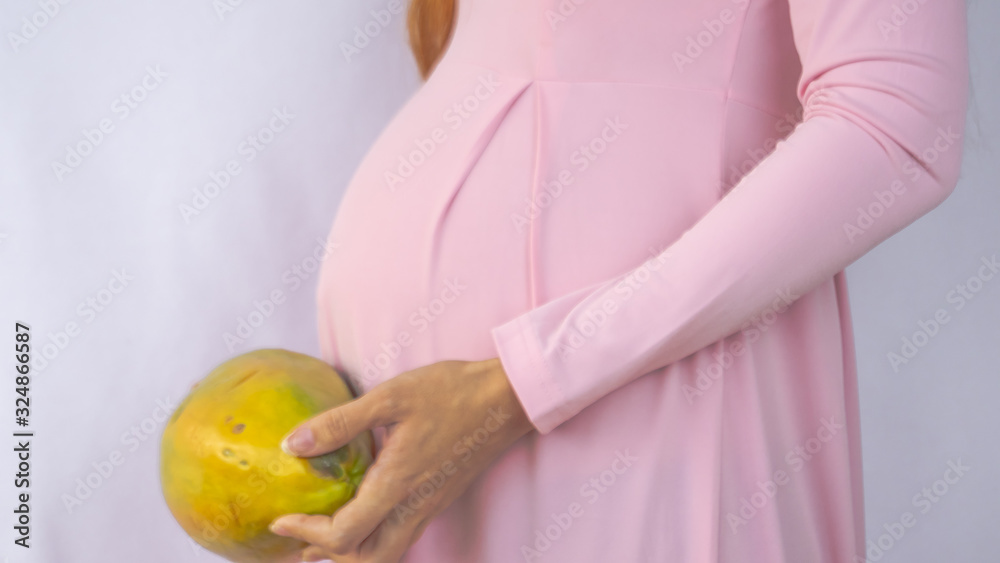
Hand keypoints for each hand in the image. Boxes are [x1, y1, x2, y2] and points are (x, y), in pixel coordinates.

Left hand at [269, 357, 533, 562]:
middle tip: (297, 541)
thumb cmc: (453, 392)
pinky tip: (359, 512)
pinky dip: (372, 537)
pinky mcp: (439, 497)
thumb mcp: (392, 397)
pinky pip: (401, 534)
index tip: (280, 521)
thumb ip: (341, 423)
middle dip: (330, 557)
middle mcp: (416, 505)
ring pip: (388, 552)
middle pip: (370, 560)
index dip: (307, 534)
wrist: (508, 398)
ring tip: (320, 538)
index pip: (345, 535)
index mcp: (399, 484)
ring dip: (351, 552)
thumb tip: (293, 444)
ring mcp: (431, 505)